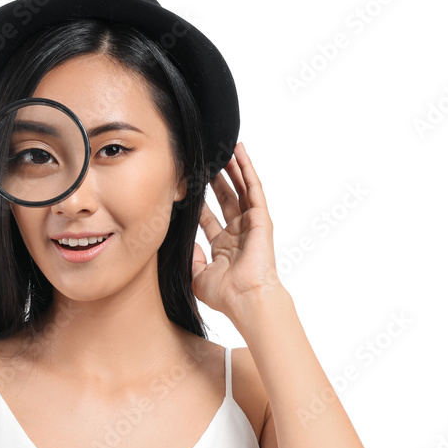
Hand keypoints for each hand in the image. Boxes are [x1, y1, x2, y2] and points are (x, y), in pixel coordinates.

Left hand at [193, 142, 282, 312]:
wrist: (245, 298)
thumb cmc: (226, 295)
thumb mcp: (197, 276)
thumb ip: (191, 259)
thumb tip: (186, 244)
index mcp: (224, 247)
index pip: (209, 218)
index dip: (199, 202)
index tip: (188, 187)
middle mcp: (238, 233)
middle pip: (225, 199)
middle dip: (215, 180)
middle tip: (205, 162)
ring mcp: (251, 224)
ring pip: (241, 189)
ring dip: (232, 169)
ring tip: (224, 149)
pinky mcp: (261, 218)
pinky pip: (253, 189)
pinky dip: (246, 169)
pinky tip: (240, 153)